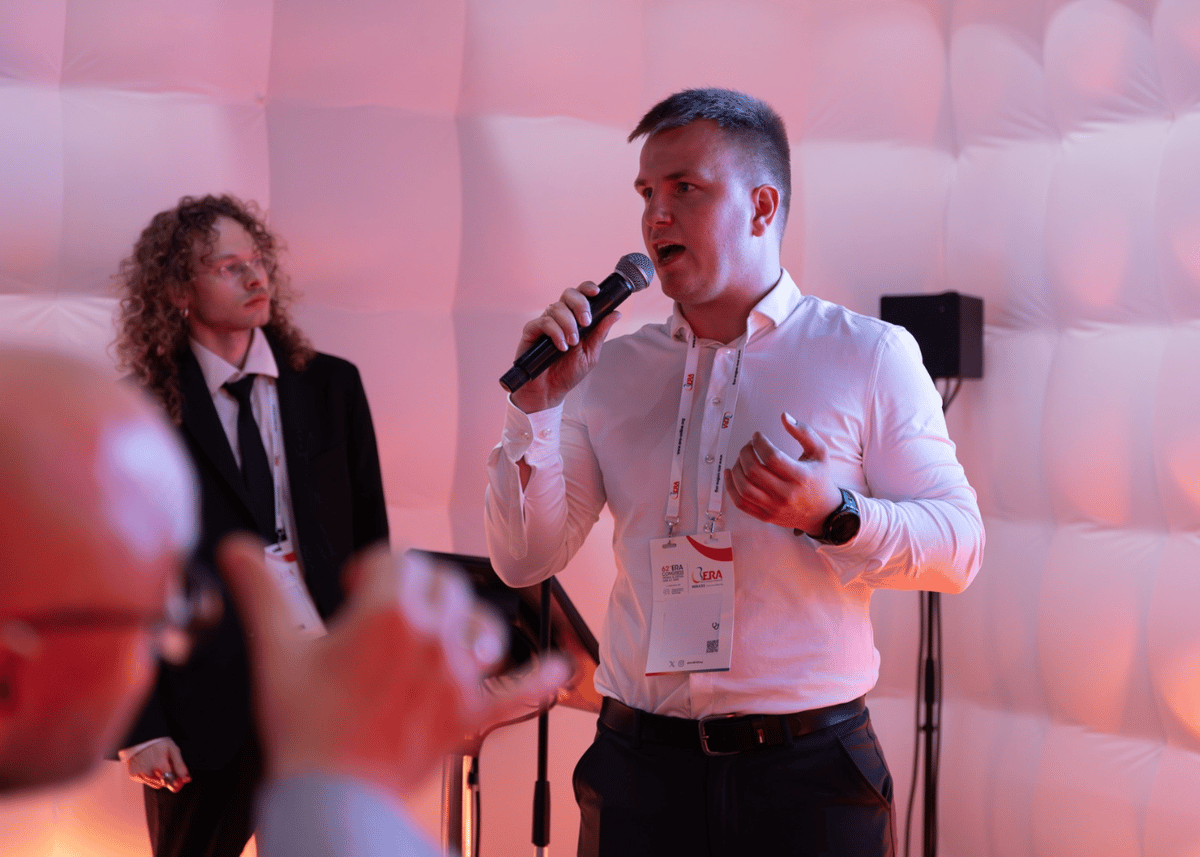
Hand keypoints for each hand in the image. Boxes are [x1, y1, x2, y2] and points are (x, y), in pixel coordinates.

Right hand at [121, 739, 190, 791]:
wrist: (140, 737)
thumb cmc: (159, 743)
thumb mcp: (173, 750)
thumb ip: (180, 766)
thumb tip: (187, 779)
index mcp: (159, 764)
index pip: (171, 780)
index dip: (176, 780)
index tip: (178, 779)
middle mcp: (148, 771)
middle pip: (163, 783)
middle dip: (167, 777)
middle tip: (166, 766)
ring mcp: (139, 774)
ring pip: (154, 784)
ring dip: (158, 778)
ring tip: (156, 764)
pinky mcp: (133, 775)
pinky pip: (145, 781)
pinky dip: (149, 776)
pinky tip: (148, 766)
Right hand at [216, 534, 570, 798]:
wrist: (331, 794)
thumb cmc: (306, 731)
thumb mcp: (277, 652)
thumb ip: (262, 592)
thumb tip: (236, 550)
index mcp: (387, 613)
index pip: (396, 558)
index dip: (370, 568)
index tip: (354, 588)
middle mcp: (431, 637)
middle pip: (442, 583)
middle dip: (415, 589)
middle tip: (387, 615)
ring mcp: (456, 675)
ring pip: (481, 623)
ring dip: (464, 622)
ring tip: (442, 634)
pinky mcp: (470, 714)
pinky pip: (517, 691)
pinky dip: (538, 680)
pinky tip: (559, 667)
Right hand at [509, 282, 622, 413]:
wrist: (550, 391)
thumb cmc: (568, 373)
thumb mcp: (590, 353)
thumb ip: (600, 333)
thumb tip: (616, 313)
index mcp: (574, 318)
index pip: (580, 294)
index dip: (587, 288)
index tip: (596, 292)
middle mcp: (559, 317)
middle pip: (568, 294)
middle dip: (580, 304)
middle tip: (585, 323)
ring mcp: (545, 323)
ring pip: (556, 308)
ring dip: (568, 325)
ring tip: (572, 344)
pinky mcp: (531, 331)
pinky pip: (543, 322)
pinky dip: (555, 332)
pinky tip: (561, 346)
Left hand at [724, 413, 843, 535]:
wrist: (823, 512)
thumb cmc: (819, 479)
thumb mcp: (820, 452)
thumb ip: (804, 432)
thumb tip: (784, 416)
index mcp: (800, 476)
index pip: (772, 457)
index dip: (759, 442)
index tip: (757, 436)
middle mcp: (786, 494)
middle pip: (754, 471)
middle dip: (745, 453)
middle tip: (748, 445)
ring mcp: (774, 507)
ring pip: (744, 488)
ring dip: (736, 468)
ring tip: (741, 458)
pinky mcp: (765, 516)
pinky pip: (740, 503)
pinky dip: (730, 487)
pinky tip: (730, 473)